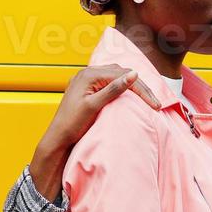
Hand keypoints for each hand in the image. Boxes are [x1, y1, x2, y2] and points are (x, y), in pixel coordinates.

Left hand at [28, 65, 162, 200]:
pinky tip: (129, 93)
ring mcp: (86, 79)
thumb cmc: (72, 124)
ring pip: (116, 75)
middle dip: (140, 86)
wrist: (56, 138)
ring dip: (132, 84)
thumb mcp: (94, 106)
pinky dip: (122, 86)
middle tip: (155, 103)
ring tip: (147, 97)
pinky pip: (109, 81)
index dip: (142, 90)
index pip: (123, 76)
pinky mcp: (86, 88)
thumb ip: (113, 89)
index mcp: (89, 75)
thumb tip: (134, 74)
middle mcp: (87, 73)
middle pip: (121, 73)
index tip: (155, 105)